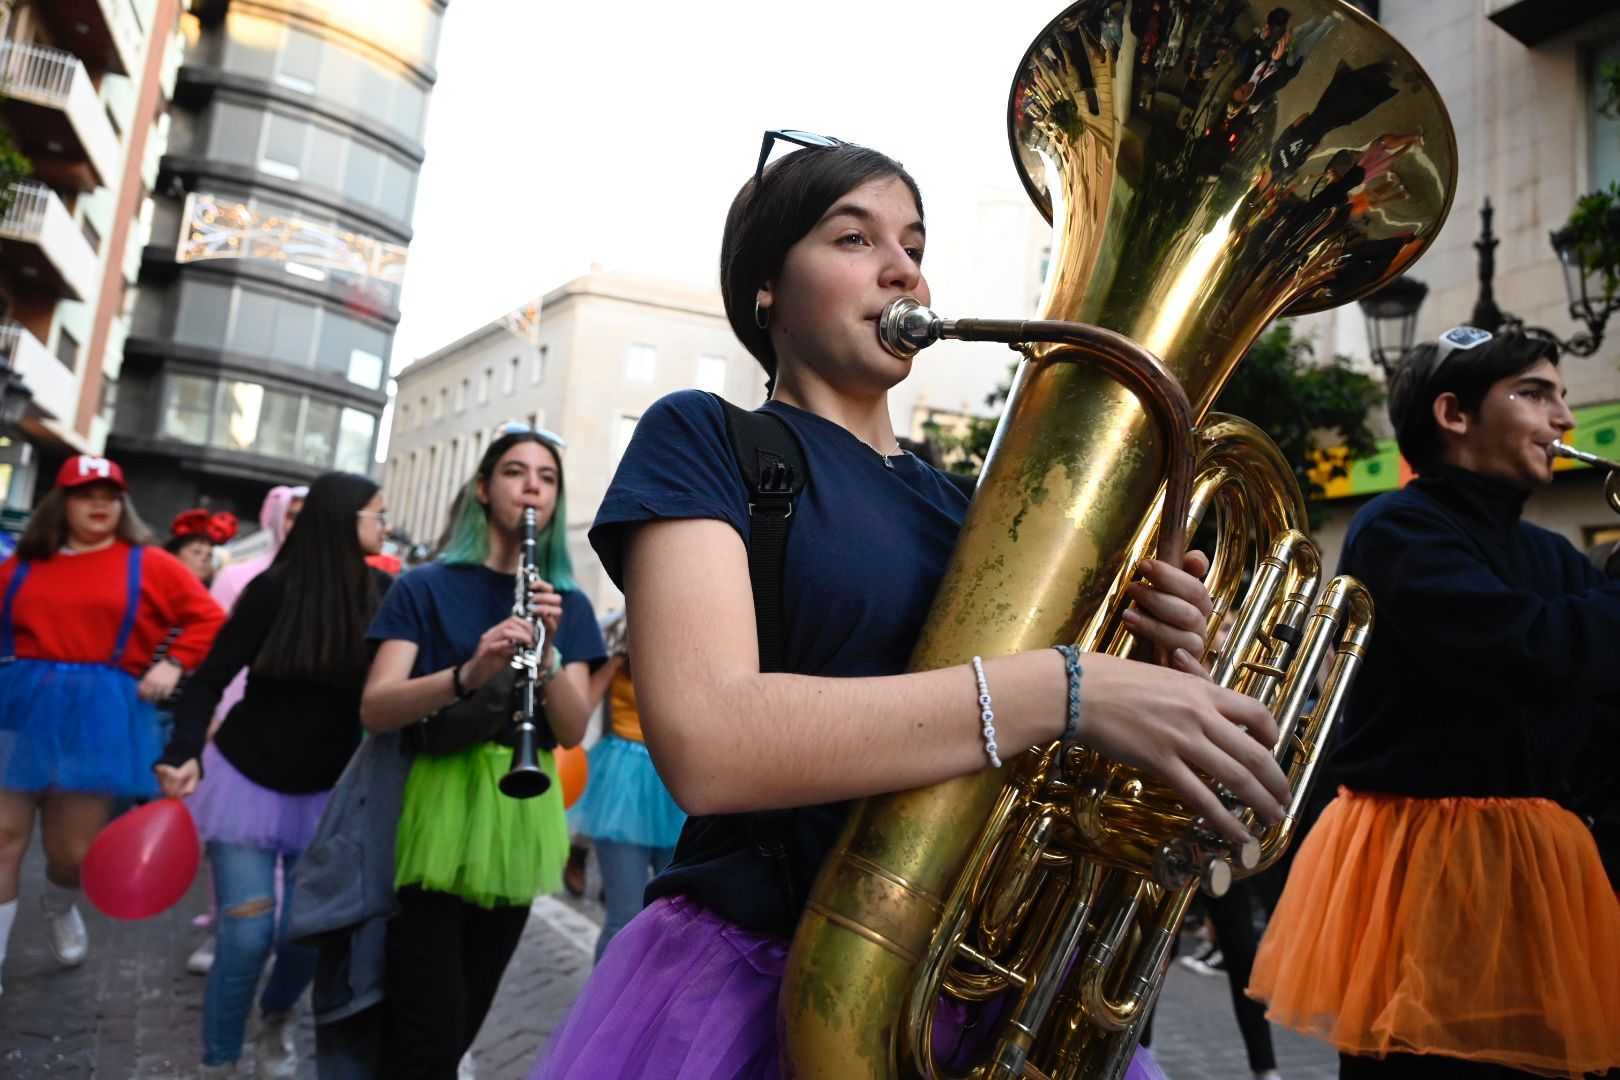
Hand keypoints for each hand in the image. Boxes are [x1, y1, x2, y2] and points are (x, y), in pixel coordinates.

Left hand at [137, 659, 182, 701]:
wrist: (172, 664)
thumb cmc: (160, 668)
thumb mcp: (150, 672)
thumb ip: (145, 680)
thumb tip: (140, 690)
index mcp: (148, 679)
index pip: (141, 691)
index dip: (140, 695)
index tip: (141, 697)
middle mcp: (154, 683)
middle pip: (148, 695)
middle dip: (147, 699)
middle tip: (148, 700)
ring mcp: (162, 685)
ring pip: (156, 697)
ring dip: (155, 699)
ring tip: (155, 699)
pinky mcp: (170, 687)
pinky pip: (165, 696)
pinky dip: (163, 697)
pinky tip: (162, 695)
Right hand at [153, 758, 199, 797]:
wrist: (183, 751)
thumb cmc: (191, 766)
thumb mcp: (195, 778)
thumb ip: (190, 790)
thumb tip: (179, 796)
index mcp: (177, 776)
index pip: (173, 793)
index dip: (177, 796)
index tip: (180, 796)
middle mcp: (167, 773)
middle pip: (166, 791)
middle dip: (171, 793)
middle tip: (176, 793)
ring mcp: (161, 771)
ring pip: (162, 786)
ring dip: (167, 787)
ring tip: (175, 781)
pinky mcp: (156, 768)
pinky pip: (159, 781)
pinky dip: (163, 782)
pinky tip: (170, 777)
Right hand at [462, 616, 536, 689]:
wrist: (474, 675)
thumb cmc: (490, 664)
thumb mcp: (507, 653)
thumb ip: (516, 646)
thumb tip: (530, 643)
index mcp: (496, 633)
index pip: (512, 620)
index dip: (525, 624)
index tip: (534, 633)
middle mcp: (491, 634)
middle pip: (510, 623)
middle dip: (525, 630)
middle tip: (532, 639)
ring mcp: (486, 642)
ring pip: (505, 632)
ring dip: (520, 636)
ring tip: (527, 644)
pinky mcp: (483, 653)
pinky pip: (496, 645)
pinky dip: (507, 645)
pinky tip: (515, 649)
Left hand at [529, 579, 562, 638]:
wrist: (533, 643)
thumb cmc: (528, 623)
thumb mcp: (525, 611)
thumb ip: (525, 602)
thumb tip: (518, 590)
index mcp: (548, 602)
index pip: (549, 589)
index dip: (541, 585)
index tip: (530, 586)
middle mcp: (554, 610)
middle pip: (557, 599)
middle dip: (544, 597)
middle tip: (531, 600)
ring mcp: (555, 620)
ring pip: (558, 611)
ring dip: (545, 608)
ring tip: (532, 610)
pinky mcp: (552, 631)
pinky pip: (553, 624)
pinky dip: (546, 621)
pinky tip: (536, 619)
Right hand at [1079, 651, 1288, 844]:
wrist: (1080, 689)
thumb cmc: (1114, 681)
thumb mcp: (1164, 678)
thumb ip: (1190, 696)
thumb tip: (1206, 715)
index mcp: (1203, 690)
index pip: (1257, 712)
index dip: (1273, 735)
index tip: (1273, 750)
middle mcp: (1200, 715)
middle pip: (1255, 754)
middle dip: (1276, 782)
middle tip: (1284, 799)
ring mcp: (1182, 740)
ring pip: (1236, 778)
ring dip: (1260, 803)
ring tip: (1272, 819)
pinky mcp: (1160, 763)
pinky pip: (1201, 798)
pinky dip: (1224, 820)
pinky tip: (1237, 834)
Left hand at [1122, 551, 1213, 674]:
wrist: (1137, 671)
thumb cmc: (1147, 628)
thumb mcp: (1154, 600)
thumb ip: (1173, 577)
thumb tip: (1196, 558)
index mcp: (1196, 609)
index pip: (1195, 589)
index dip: (1171, 576)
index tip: (1144, 565)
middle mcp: (1198, 631)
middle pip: (1191, 613)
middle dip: (1159, 599)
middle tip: (1132, 588)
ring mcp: (1194, 656)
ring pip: (1188, 641)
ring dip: (1158, 627)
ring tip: (1129, 616)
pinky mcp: (1189, 681)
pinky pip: (1201, 676)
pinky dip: (1190, 665)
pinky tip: (1175, 656)